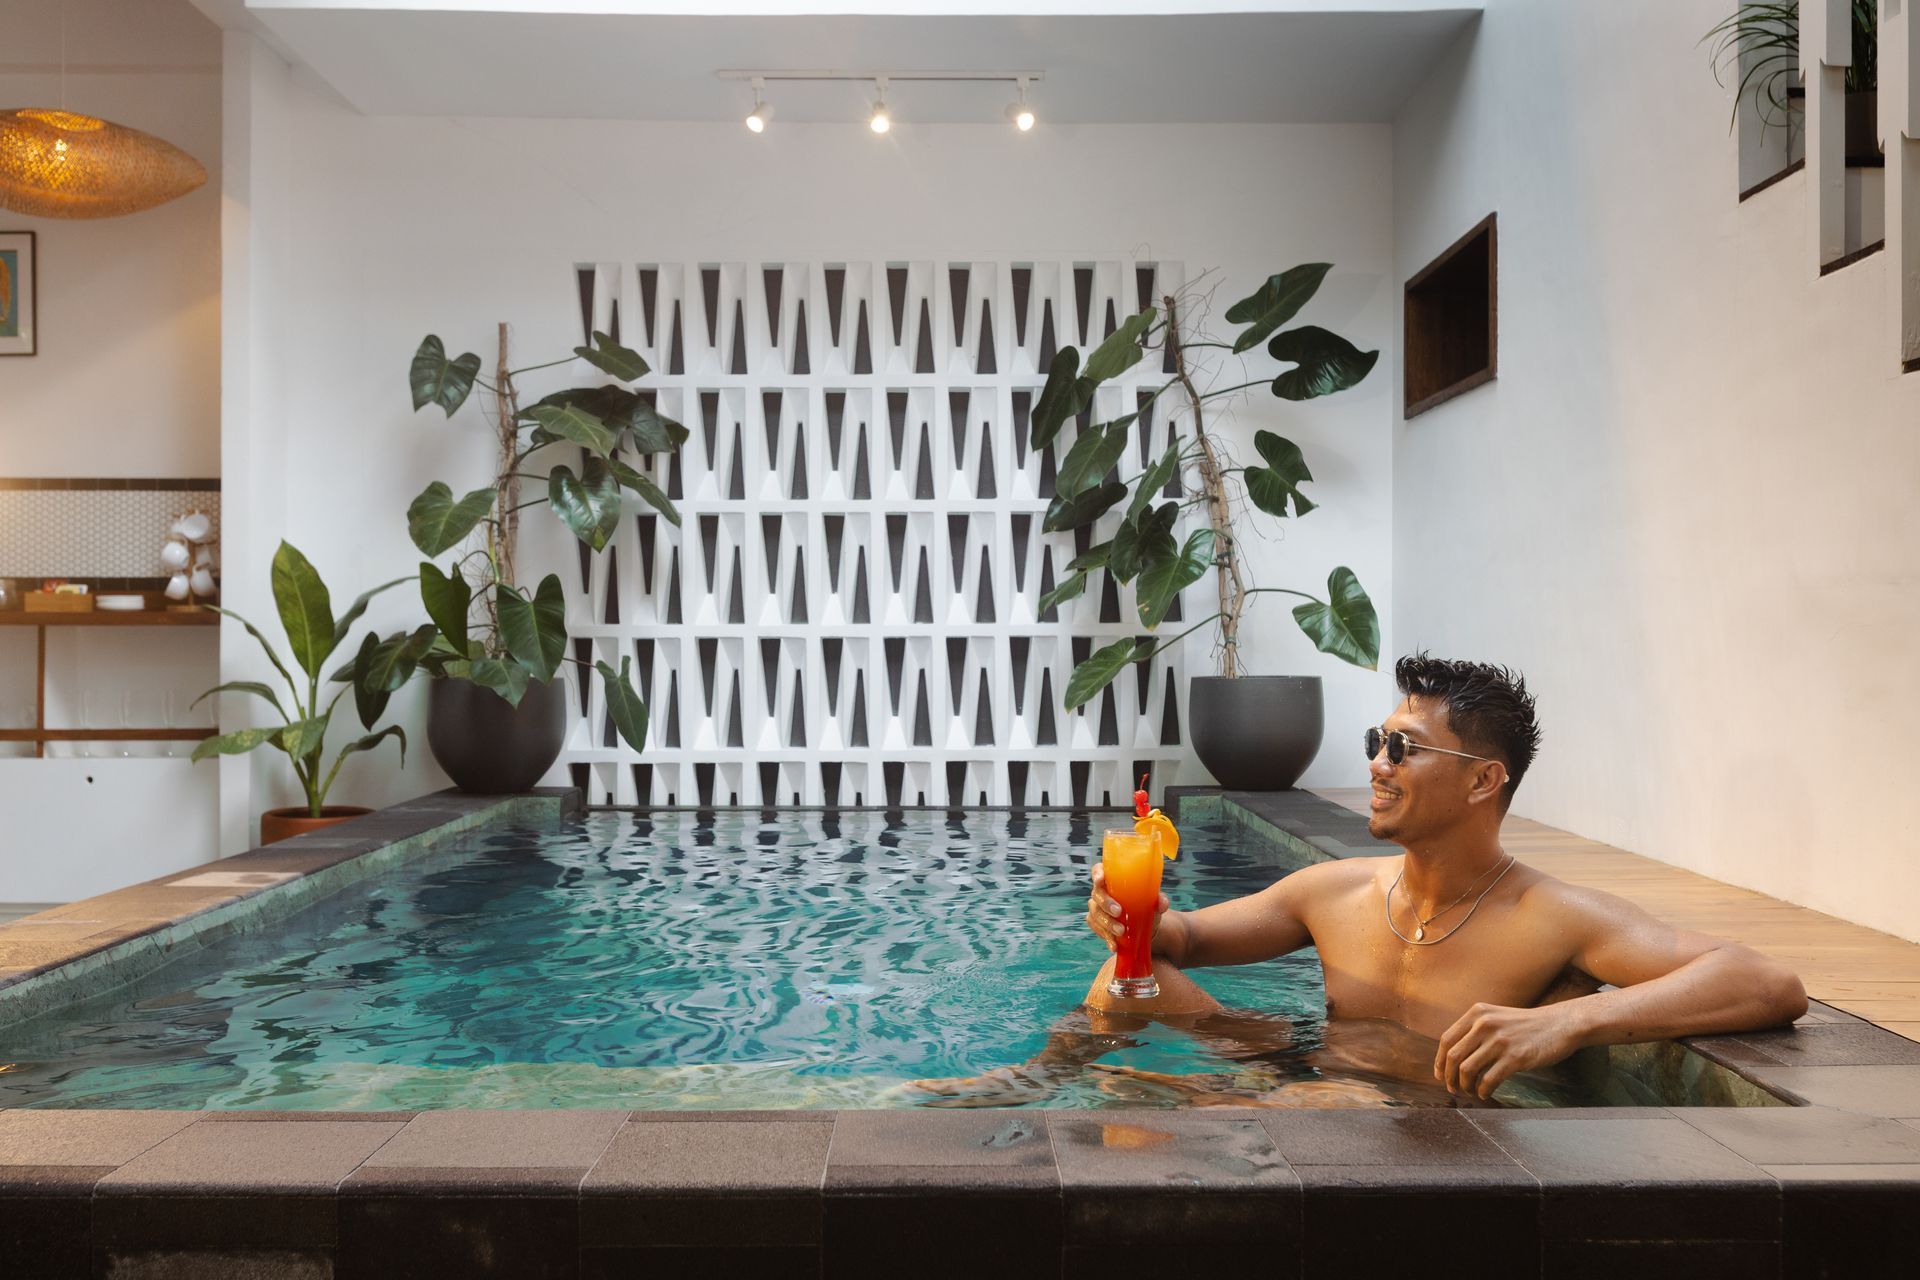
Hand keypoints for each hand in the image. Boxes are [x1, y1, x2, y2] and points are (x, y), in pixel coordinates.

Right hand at [1086, 863, 1169, 952]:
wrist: (1142, 926)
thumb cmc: (1145, 905)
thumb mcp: (1153, 901)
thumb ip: (1160, 900)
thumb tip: (1161, 904)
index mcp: (1112, 879)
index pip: (1098, 870)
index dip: (1097, 874)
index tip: (1100, 880)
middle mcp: (1101, 891)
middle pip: (1097, 894)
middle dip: (1106, 903)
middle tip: (1118, 912)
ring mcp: (1096, 907)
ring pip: (1096, 913)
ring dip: (1108, 923)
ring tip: (1121, 932)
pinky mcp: (1095, 923)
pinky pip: (1097, 929)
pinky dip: (1106, 937)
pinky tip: (1114, 944)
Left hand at [1434, 1002, 1582, 1099]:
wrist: (1561, 1024)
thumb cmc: (1527, 1025)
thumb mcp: (1496, 1017)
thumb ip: (1476, 1030)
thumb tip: (1454, 1056)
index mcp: (1477, 1013)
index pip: (1446, 1040)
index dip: (1439, 1061)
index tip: (1440, 1075)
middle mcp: (1485, 1024)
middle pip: (1452, 1056)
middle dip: (1448, 1077)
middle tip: (1452, 1089)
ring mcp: (1500, 1041)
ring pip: (1467, 1070)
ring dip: (1465, 1086)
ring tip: (1470, 1092)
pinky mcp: (1515, 1057)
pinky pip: (1488, 1080)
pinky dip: (1482, 1091)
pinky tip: (1485, 1094)